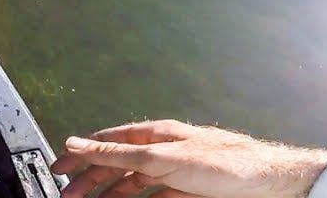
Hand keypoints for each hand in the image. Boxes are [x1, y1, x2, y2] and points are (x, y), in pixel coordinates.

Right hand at [52, 120, 326, 197]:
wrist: (269, 182)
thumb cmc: (221, 163)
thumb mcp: (160, 159)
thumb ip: (116, 153)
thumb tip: (77, 143)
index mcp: (150, 135)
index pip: (103, 143)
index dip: (78, 156)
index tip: (57, 169)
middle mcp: (159, 150)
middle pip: (114, 164)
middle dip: (88, 179)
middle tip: (67, 196)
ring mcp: (173, 171)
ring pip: (131, 183)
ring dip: (108, 193)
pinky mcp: (187, 190)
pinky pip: (152, 196)